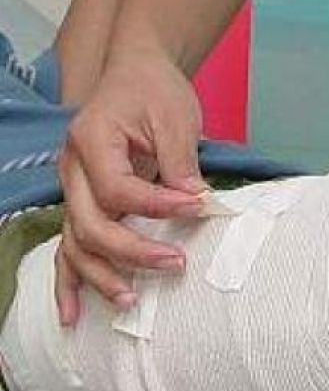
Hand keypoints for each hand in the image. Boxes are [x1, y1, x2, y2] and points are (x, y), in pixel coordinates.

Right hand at [56, 53, 206, 324]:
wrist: (136, 74)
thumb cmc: (155, 91)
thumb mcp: (174, 116)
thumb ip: (179, 162)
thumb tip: (194, 202)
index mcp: (91, 141)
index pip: (119, 189)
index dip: (158, 206)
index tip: (197, 207)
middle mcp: (72, 169)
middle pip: (91, 224)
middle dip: (132, 251)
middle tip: (177, 263)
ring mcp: (73, 189)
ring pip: (76, 242)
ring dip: (101, 274)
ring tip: (130, 300)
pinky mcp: (83, 202)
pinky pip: (70, 246)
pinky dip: (69, 282)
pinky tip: (72, 316)